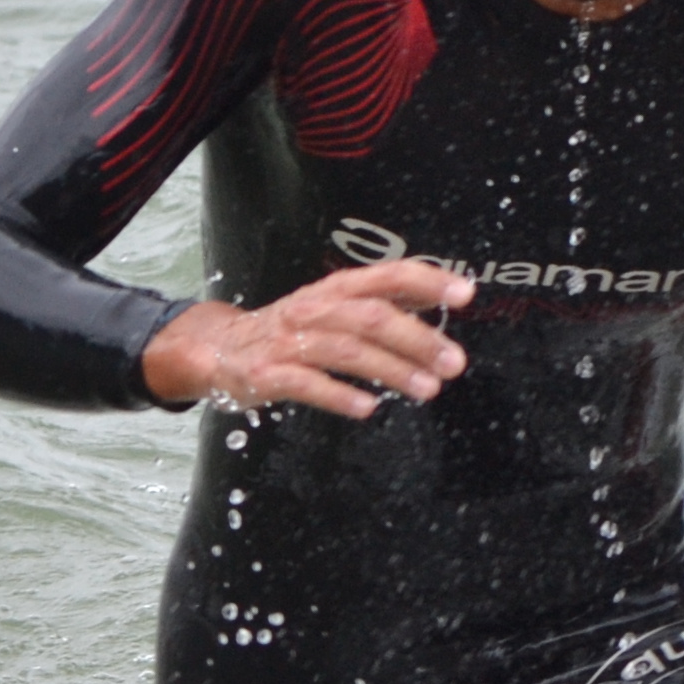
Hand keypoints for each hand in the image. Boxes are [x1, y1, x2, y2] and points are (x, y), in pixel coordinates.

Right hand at [137, 259, 472, 417]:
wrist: (219, 347)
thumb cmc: (290, 328)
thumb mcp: (334, 306)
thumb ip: (383, 302)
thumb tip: (438, 296)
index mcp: (335, 290)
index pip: (386, 277)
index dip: (426, 281)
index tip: (465, 293)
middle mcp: (314, 309)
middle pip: (373, 317)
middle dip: (418, 339)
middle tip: (455, 362)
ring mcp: (290, 341)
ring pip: (348, 350)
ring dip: (393, 370)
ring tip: (428, 389)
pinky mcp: (269, 374)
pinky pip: (307, 383)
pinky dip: (340, 395)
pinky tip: (369, 407)